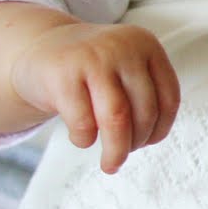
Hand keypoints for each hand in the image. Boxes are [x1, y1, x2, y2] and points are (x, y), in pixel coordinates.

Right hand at [10, 21, 180, 173]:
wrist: (38, 48)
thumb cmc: (89, 68)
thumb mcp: (125, 66)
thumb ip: (143, 92)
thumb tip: (152, 136)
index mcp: (146, 45)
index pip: (169, 97)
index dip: (162, 128)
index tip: (149, 142)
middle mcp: (123, 47)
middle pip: (144, 111)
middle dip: (137, 143)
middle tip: (123, 156)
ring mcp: (92, 58)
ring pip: (117, 119)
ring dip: (116, 150)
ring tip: (111, 164)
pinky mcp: (62, 75)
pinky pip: (83, 122)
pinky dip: (85, 139)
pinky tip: (81, 138)